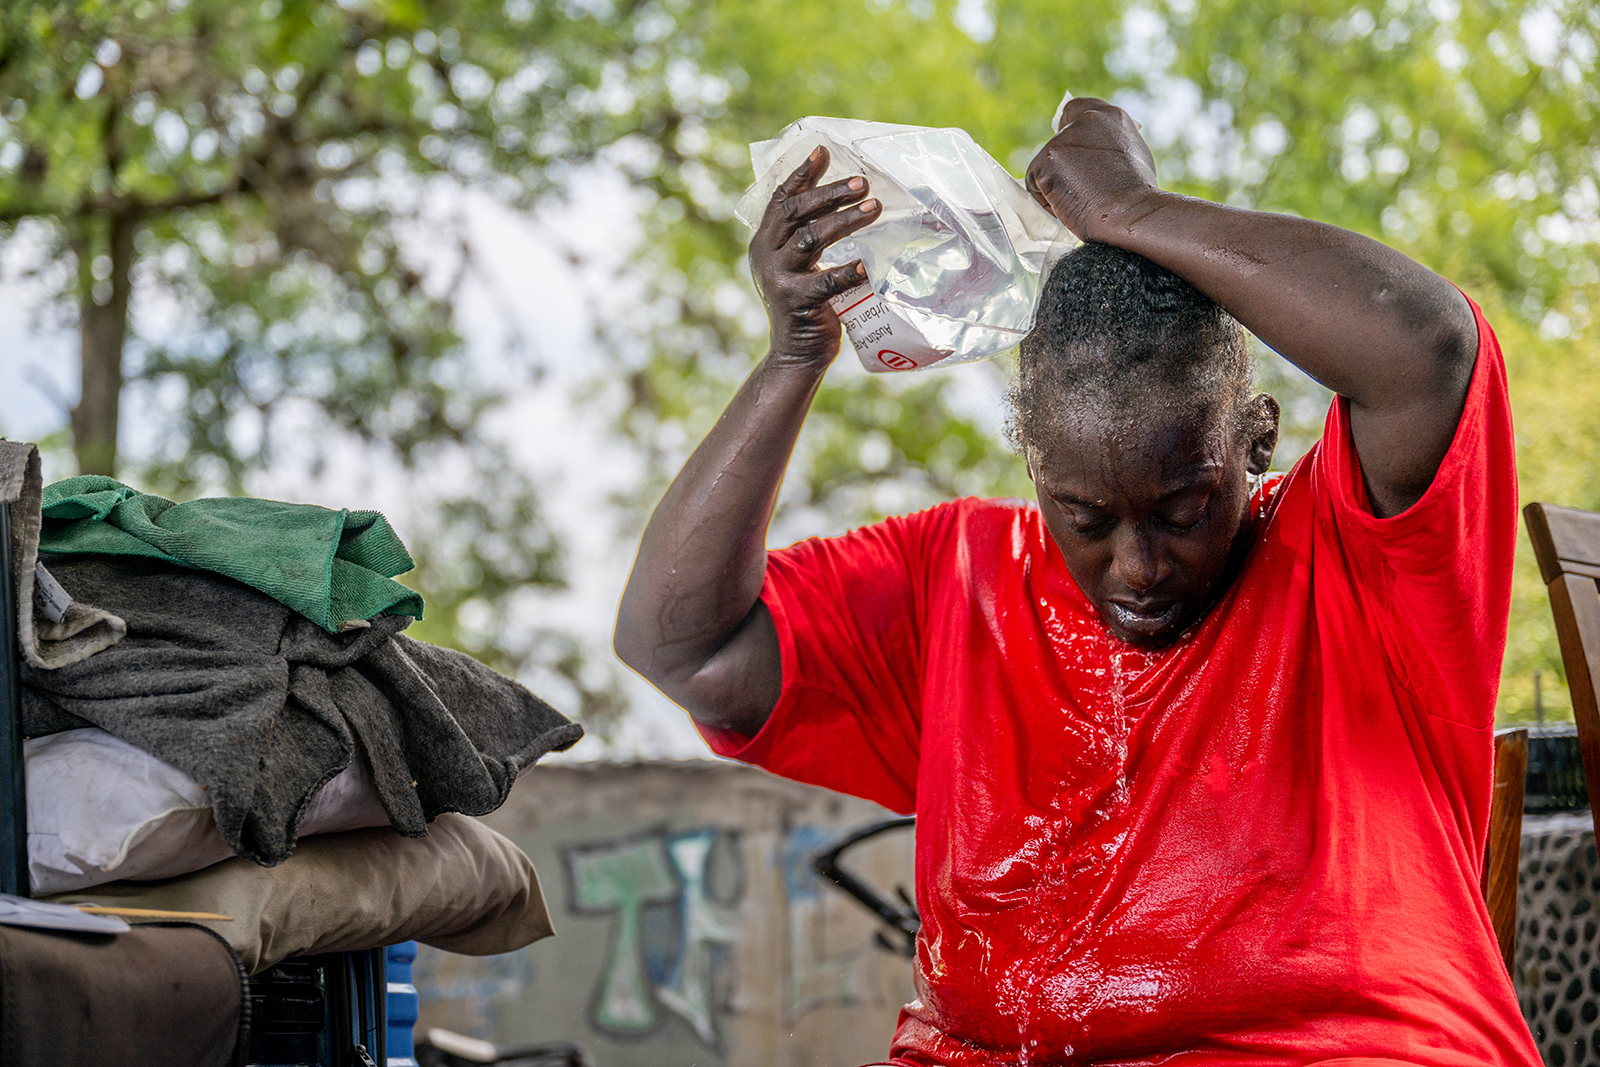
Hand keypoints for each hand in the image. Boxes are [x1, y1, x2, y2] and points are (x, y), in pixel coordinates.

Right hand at [749, 146, 880, 367]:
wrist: (796, 353)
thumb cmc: (807, 304)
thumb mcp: (799, 265)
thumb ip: (807, 237)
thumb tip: (844, 199)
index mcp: (764, 242)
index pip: (780, 199)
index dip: (801, 174)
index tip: (824, 151)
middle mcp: (765, 255)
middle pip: (796, 212)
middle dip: (830, 193)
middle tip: (862, 182)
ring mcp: (779, 278)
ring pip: (811, 238)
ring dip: (845, 220)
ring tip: (874, 207)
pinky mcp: (798, 302)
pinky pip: (828, 281)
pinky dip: (850, 270)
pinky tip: (870, 264)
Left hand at [1025, 97, 1160, 243]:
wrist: (1130, 213)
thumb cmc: (1137, 197)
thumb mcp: (1133, 156)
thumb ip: (1108, 146)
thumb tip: (1093, 154)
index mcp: (1111, 116)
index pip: (1076, 110)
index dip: (1068, 130)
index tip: (1069, 150)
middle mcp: (1086, 120)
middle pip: (1057, 141)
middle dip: (1060, 165)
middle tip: (1074, 187)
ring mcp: (1064, 139)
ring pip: (1045, 165)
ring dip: (1055, 185)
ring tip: (1080, 201)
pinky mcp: (1047, 160)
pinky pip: (1034, 183)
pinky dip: (1045, 199)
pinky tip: (1067, 206)